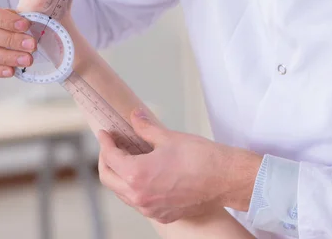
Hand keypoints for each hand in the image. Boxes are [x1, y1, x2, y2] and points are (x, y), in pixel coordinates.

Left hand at [97, 108, 262, 223]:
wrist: (226, 179)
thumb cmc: (201, 158)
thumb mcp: (169, 137)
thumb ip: (145, 128)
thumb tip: (134, 117)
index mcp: (137, 175)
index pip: (110, 157)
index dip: (106, 143)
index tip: (105, 134)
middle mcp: (140, 197)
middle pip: (109, 179)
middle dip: (106, 161)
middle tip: (110, 147)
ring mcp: (151, 209)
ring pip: (123, 194)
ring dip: (120, 176)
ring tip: (127, 160)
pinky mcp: (163, 215)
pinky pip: (140, 204)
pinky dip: (136, 190)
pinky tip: (145, 177)